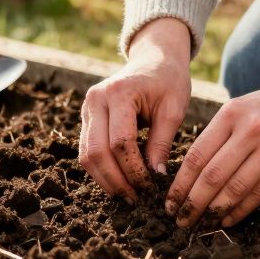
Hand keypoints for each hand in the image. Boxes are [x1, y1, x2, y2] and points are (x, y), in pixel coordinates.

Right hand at [80, 18, 192, 202]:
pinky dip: (101, 169)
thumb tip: (156, 179)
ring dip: (105, 179)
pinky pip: (87, 149)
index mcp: (120, 93)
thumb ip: (162, 143)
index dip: (133, 170)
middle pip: (96, 151)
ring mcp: (87, 108)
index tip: (150, 188)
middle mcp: (97, 100)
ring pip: (86, 154)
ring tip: (127, 195)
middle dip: (116, 180)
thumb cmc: (168, 81)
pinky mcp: (87, 116)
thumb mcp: (173, 109)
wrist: (154, 58)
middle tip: (136, 199)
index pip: (120, 142)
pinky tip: (119, 181)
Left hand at [166, 44, 259, 227]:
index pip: (197, 155)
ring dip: (214, 212)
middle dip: (192, 203)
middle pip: (212, 175)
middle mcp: (250, 129)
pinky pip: (259, 193)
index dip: (180, 184)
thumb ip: (220, 134)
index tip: (169, 203)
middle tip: (179, 221)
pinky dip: (240, 210)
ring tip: (201, 225)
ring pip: (235, 188)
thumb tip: (191, 174)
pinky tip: (227, 220)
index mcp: (232, 113)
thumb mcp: (244, 107)